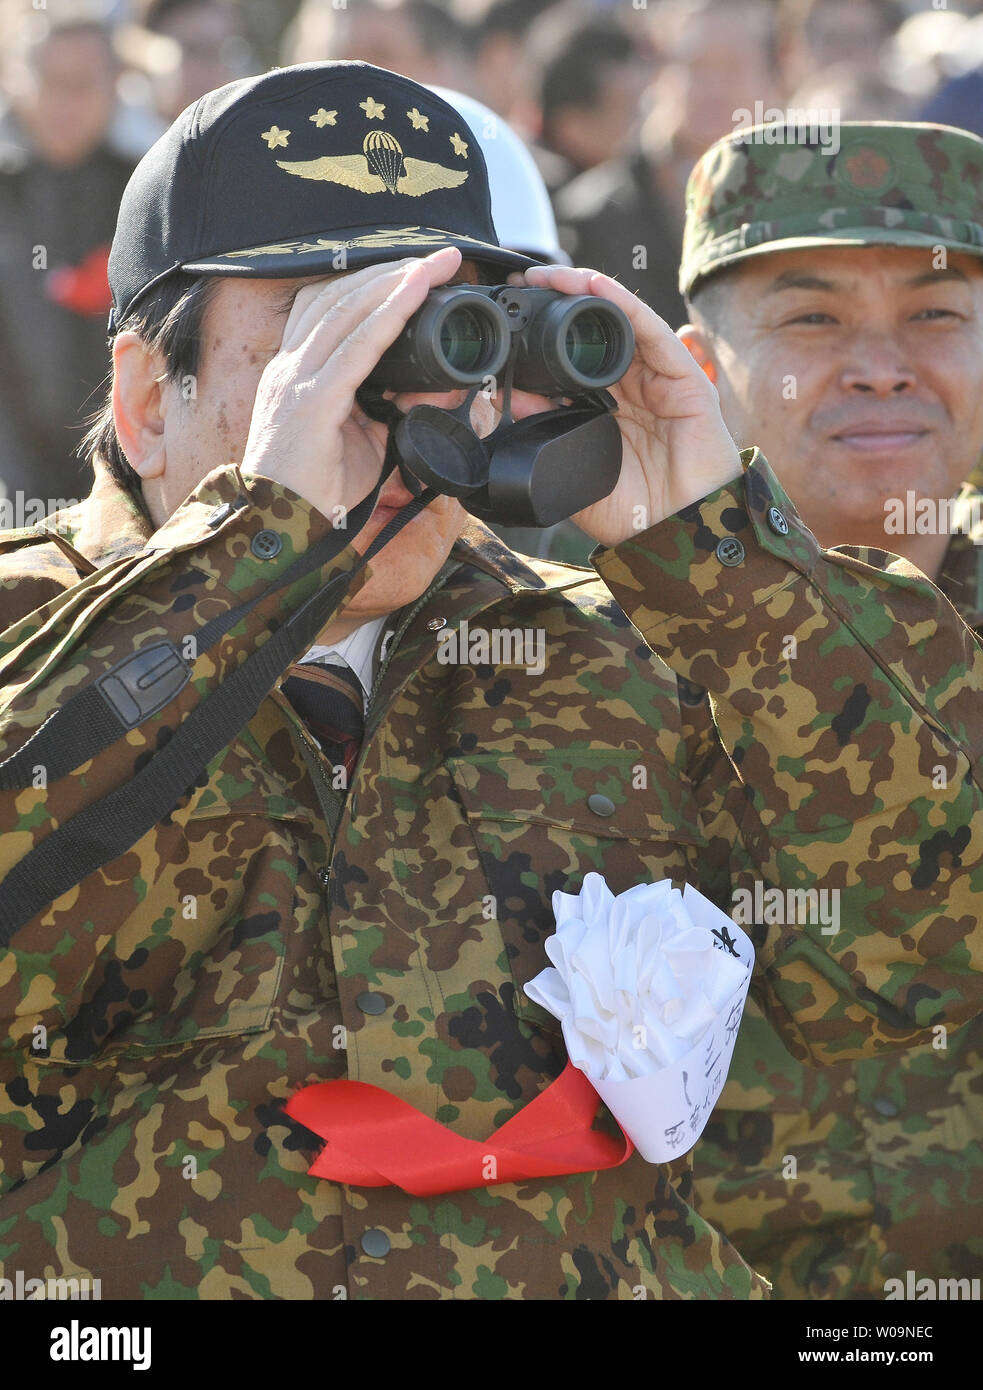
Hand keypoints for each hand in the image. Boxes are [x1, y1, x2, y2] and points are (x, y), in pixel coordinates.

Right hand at [239, 247, 463, 522]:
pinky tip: (415, 293)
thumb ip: (384, 413)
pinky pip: (358, 345)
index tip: (411, 267)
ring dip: (396, 281)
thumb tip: (421, 397)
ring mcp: (297, 379)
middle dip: (392, 269)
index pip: (328, 307)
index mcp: (294, 372)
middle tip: (439, 255)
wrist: (282, 527)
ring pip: (348, 309)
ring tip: (436, 264)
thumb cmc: (317, 490)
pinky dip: (390, 313)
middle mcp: (291, 367)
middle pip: (339, 295)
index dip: (369, 281)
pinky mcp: (312, 400)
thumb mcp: (359, 442)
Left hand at [516, 264, 742, 545]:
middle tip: (525, 282)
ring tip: (553, 275)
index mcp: (609, 410)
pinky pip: (652, 334)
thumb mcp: (577, 472)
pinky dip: (624, 306)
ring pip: (623, 323)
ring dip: (587, 293)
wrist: (679, 536)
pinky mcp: (687, 380)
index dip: (546, 335)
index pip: (575, 359)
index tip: (512, 317)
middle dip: (562, 302)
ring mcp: (661, 382)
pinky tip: (596, 287)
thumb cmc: (637, 514)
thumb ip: (547, 440)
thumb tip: (513, 401)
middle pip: (597, 332)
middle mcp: (635, 389)